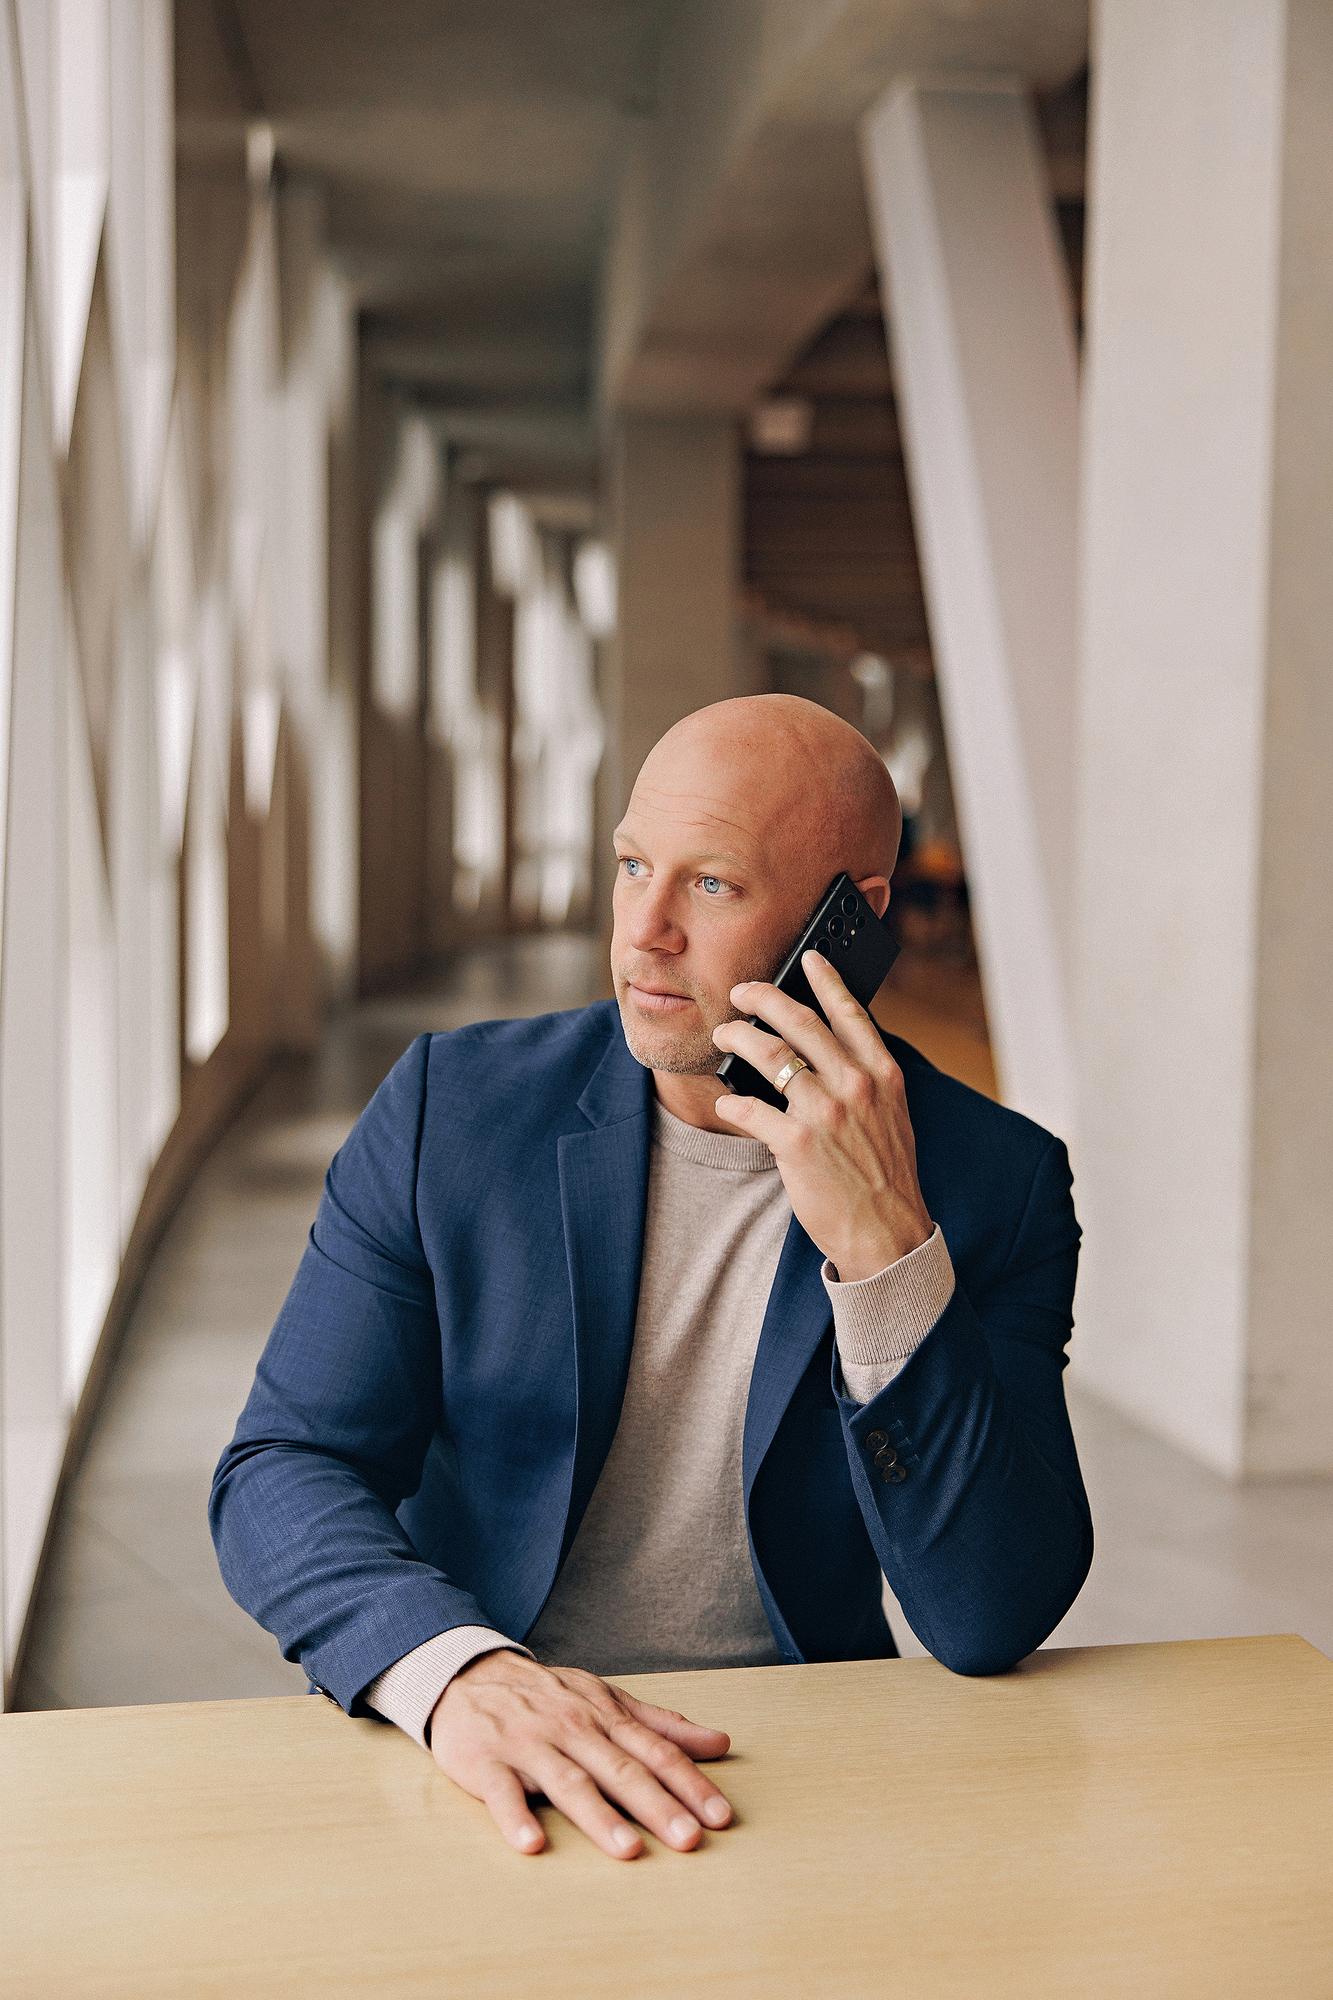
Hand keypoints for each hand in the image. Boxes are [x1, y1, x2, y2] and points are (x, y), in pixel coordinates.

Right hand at [428, 1648, 733, 1859]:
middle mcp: (572, 1729)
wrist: (469, 1674)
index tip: (720, 1816)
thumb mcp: (606, 1700)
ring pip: (568, 1782)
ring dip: (599, 1816)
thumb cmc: (548, 1696)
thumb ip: (661, 1726)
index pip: (655, 1752)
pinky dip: (515, 1816)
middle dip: (657, 1805)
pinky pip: (502, 1792)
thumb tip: (720, 1743)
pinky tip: (531, 1843)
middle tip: (689, 1839)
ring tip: (628, 1849)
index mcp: (603, 1716)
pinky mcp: (486, 1762)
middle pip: (620, 1770)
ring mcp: (529, 1745)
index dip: (689, 1783)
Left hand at [711, 949, 933, 1280]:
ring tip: (724, 1035)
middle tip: (741, 991)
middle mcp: (856, 1085)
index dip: (827, 980)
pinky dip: (732, 1103)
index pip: (851, 1013)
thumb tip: (827, 1051)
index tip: (808, 957)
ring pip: (769, 1055)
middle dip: (763, 998)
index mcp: (883, 1074)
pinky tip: (726, 1103)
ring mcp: (826, 1112)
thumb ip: (865, 1080)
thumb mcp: (891, 1116)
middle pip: (800, 1022)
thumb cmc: (884, 1175)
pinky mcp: (797, 1142)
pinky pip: (750, 1109)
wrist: (887, 1233)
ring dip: (739, 1039)